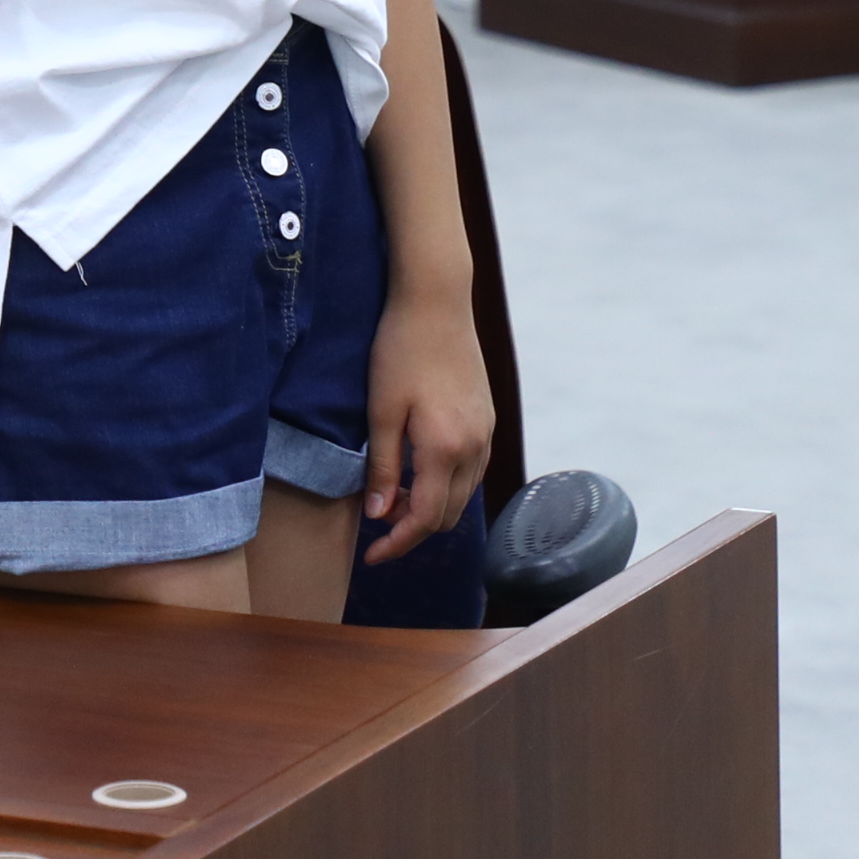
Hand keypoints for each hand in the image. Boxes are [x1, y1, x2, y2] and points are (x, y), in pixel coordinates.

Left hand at [358, 283, 495, 564]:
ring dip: (432, 507)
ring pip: (464, 495)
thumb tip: (379, 516)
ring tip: (395, 497)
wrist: (436, 302)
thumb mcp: (381, 411)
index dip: (397, 544)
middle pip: (448, 515)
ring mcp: (486, 432)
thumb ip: (384, 468)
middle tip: (377, 521)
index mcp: (446, 449)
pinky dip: (448, 485)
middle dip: (412, 528)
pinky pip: (472, 471)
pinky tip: (422, 471)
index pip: (425, 519)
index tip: (371, 556)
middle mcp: (474, 447)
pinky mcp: (487, 418)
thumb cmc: (401, 350)